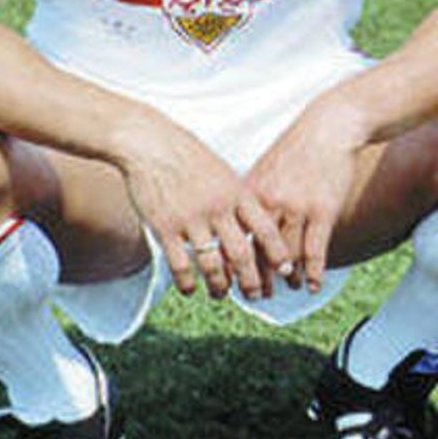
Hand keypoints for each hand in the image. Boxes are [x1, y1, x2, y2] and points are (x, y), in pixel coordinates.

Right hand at [115, 117, 290, 299]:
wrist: (151, 143)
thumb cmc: (188, 155)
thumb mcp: (222, 172)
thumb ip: (237, 197)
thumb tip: (253, 222)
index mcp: (236, 192)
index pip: (266, 230)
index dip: (278, 253)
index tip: (286, 270)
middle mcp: (218, 208)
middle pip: (242, 254)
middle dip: (252, 280)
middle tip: (256, 295)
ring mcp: (191, 219)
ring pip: (213, 264)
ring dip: (220, 286)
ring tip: (222, 294)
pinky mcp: (165, 227)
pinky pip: (180, 264)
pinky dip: (188, 282)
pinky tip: (191, 289)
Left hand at [247, 99, 371, 293]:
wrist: (330, 127)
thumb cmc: (298, 148)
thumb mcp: (266, 168)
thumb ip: (251, 196)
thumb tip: (235, 218)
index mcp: (251, 193)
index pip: (234, 237)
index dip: (230, 263)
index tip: (229, 280)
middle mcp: (270, 203)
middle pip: (256, 251)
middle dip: (255, 278)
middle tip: (255, 296)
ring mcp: (297, 208)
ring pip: (285, 255)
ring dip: (285, 278)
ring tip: (285, 289)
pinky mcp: (323, 210)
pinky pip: (315, 251)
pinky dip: (313, 272)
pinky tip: (312, 285)